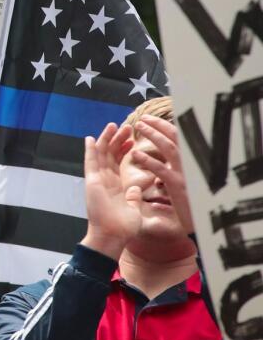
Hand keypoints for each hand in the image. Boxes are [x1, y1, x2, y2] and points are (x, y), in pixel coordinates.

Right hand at [81, 122, 139, 258]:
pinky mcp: (92, 182)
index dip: (124, 150)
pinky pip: (90, 162)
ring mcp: (97, 180)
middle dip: (117, 140)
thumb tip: (136, 188)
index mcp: (115, 186)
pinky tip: (90, 138)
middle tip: (126, 127)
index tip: (131, 139)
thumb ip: (133, 197)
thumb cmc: (123, 228)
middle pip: (109, 155)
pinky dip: (90, 150)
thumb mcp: (133, 208)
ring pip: (101, 154)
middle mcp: (104, 181)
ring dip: (108, 139)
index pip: (118, 163)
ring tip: (115, 125)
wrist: (113, 236)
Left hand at [131, 114, 194, 234]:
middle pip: (175, 137)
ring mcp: (186, 173)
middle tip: (143, 118)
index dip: (166, 127)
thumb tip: (164, 164)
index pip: (180, 138)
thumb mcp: (187, 184)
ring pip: (169, 148)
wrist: (203, 222)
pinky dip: (148, 160)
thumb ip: (177, 172)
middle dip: (159, 125)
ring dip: (153, 135)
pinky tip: (135, 154)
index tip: (151, 120)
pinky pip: (161, 169)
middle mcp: (192, 164)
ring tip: (139, 127)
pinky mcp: (178, 185)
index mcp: (193, 162)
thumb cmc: (194, 203)